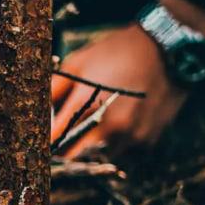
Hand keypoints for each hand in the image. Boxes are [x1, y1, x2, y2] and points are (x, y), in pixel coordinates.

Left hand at [51, 0, 204, 157]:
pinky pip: (121, 150)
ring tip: (93, 124)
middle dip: (65, 148)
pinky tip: (118, 121)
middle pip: (74, 154)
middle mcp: (108, 125)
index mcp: (86, 103)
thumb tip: (37, 112)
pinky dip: (113, 142)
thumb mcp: (78, 63)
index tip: (37, 145)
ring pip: (97, 155)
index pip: (55, 140)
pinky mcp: (146, 140)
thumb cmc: (116, 52)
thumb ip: (53, 89)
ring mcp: (130, 135)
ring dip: (90, 146)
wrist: (167, 49)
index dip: (44, 145)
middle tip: (61, 138)